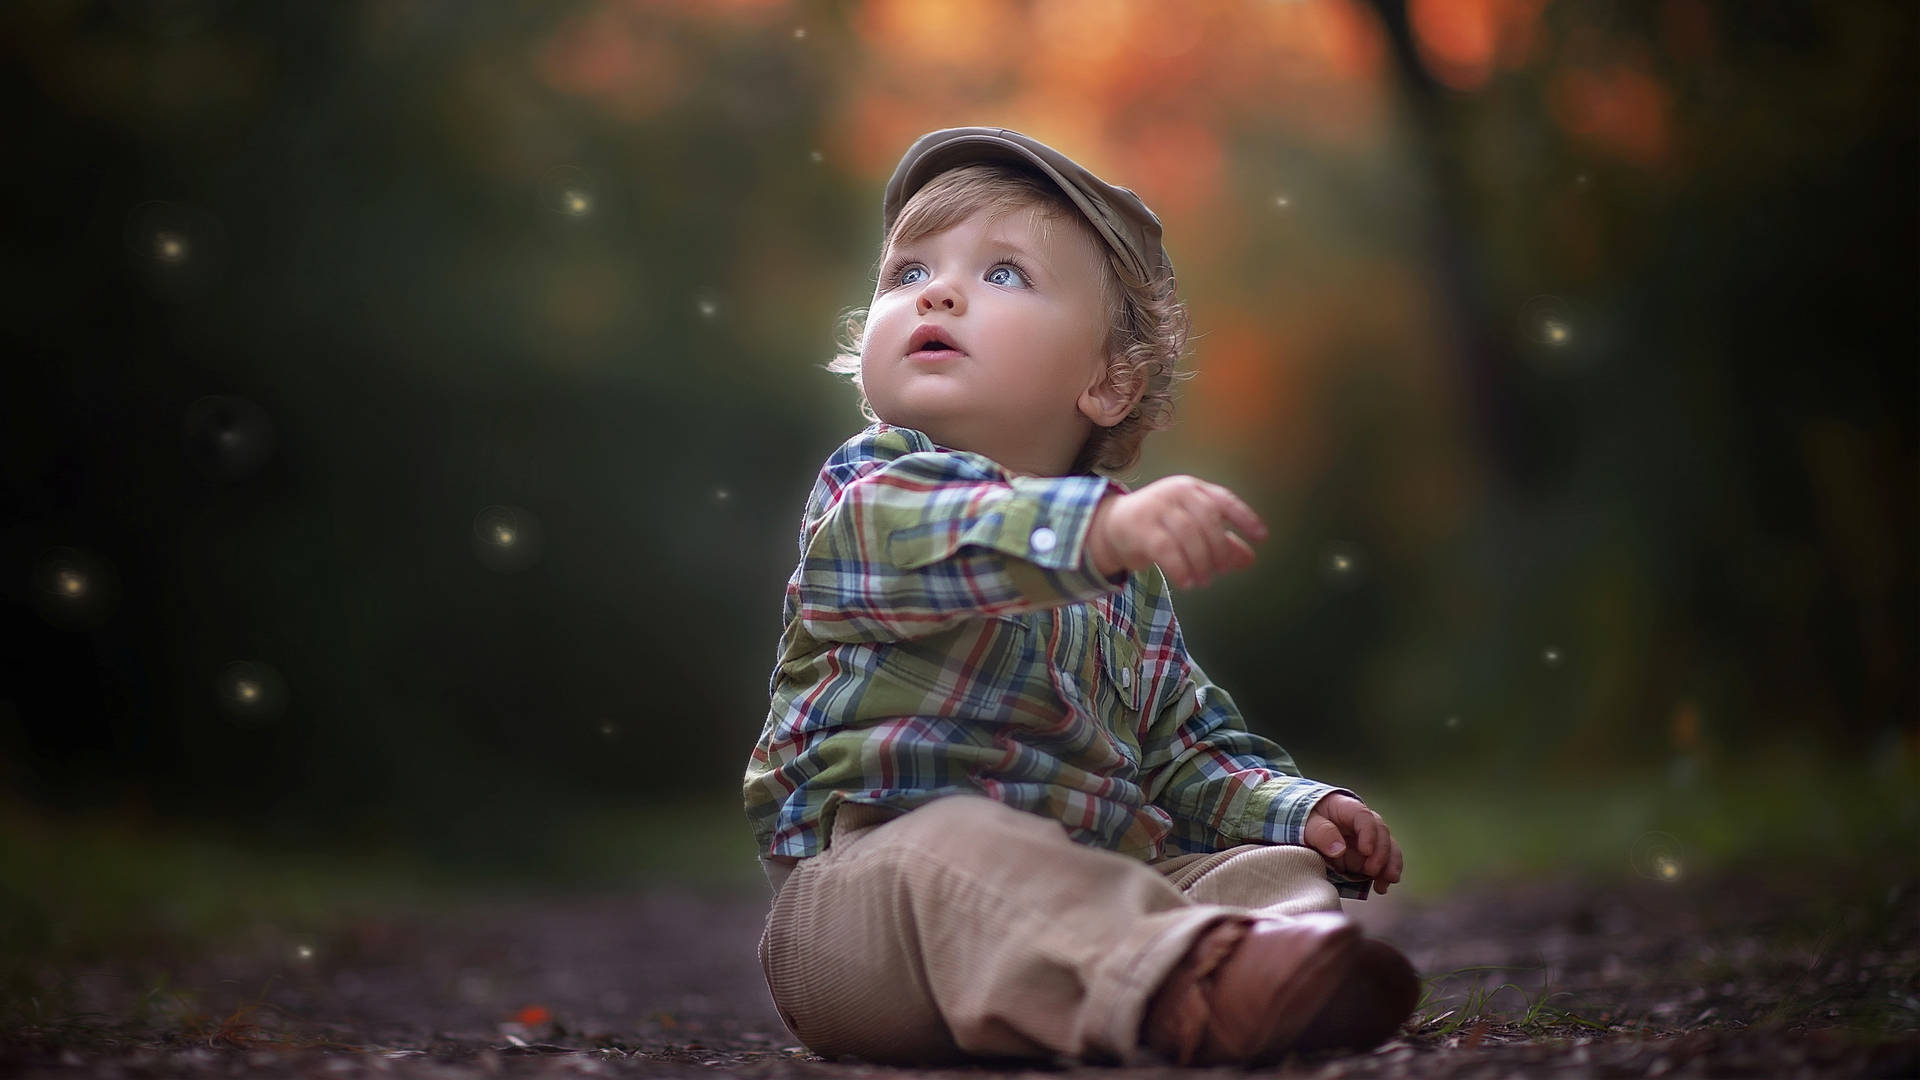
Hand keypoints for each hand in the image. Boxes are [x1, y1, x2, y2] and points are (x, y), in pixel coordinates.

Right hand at [1085, 476, 1267, 587]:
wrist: (1112, 527)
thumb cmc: (1159, 527)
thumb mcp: (1192, 531)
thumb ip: (1221, 543)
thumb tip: (1250, 559)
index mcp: (1193, 489)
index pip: (1224, 501)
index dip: (1245, 518)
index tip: (1262, 537)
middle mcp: (1176, 492)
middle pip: (1208, 520)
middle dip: (1219, 549)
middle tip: (1220, 571)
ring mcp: (1157, 507)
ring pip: (1188, 535)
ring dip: (1200, 563)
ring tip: (1203, 581)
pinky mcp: (1140, 526)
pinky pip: (1166, 549)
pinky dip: (1180, 569)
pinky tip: (1186, 583)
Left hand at [1303, 793, 1404, 893]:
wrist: (1300, 826)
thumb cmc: (1302, 820)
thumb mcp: (1305, 823)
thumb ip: (1321, 833)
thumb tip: (1339, 849)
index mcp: (1346, 808)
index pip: (1363, 817)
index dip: (1368, 833)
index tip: (1366, 851)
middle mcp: (1361, 822)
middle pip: (1381, 832)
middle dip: (1382, 853)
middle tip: (1372, 871)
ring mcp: (1365, 839)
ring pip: (1388, 847)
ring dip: (1390, 865)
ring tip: (1385, 883)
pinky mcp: (1365, 855)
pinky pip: (1382, 862)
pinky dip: (1385, 874)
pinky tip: (1381, 887)